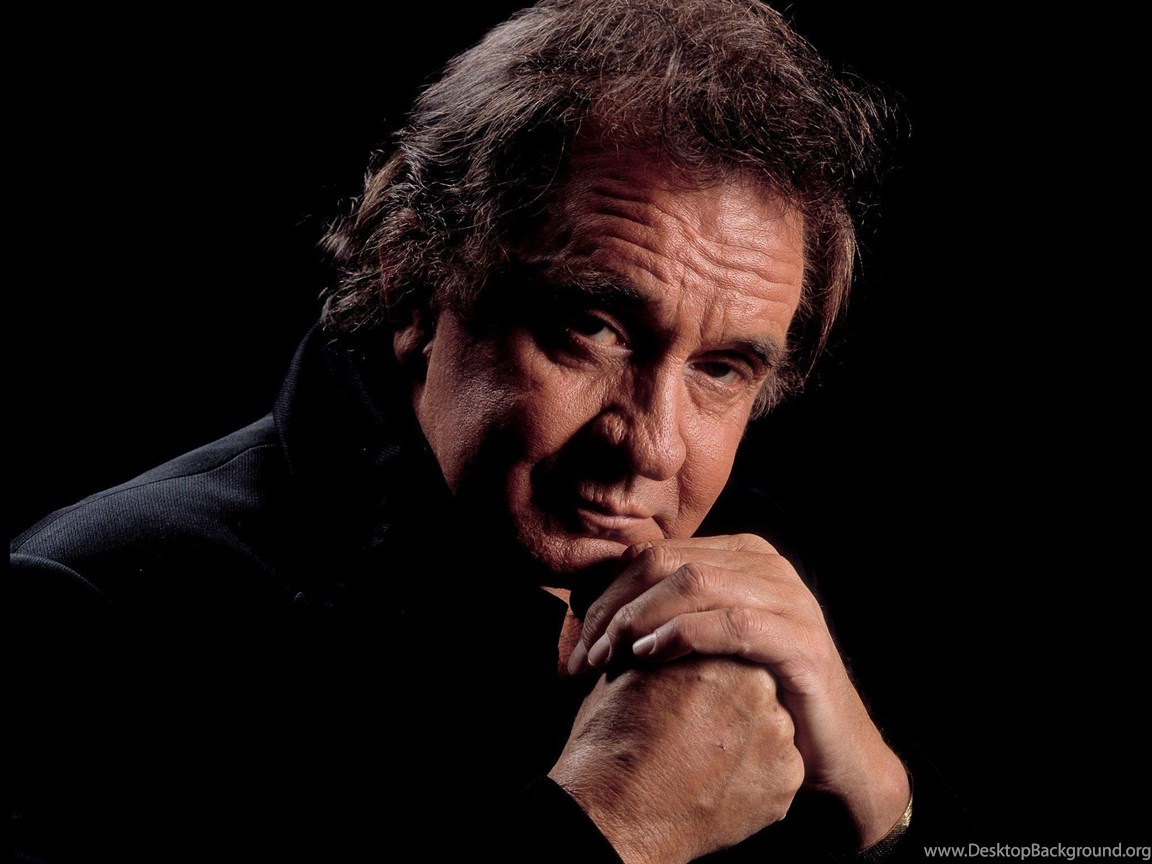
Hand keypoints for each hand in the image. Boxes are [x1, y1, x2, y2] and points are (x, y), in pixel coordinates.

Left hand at [570, 534, 909, 847]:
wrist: (830, 753)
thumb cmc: (750, 698)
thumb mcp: (700, 645)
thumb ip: (656, 615)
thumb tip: (580, 605)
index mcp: (740, 556)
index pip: (653, 554)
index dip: (605, 592)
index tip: (574, 640)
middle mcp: (768, 567)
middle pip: (666, 563)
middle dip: (613, 607)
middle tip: (582, 655)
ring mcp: (789, 601)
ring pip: (694, 583)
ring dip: (637, 619)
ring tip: (605, 659)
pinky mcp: (801, 644)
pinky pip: (732, 624)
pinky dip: (681, 634)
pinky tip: (648, 656)